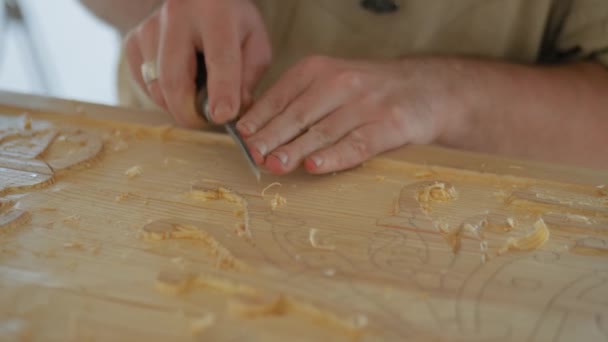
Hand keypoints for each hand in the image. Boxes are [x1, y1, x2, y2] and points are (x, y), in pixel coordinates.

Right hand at [124, 0, 270, 126]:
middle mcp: (176, 15)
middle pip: (175, 80)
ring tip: (198, 95)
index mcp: (215, 13)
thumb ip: (248, 77)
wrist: (199, 2)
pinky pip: (145, 85)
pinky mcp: (132, 41)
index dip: (221, 92)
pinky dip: (163, 95)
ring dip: (178, 105)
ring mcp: (149, 28)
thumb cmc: (232, 25)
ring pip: (157, 87)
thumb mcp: (254, 43)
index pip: (219, 58)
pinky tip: (180, 81)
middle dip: (190, 113)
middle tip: (207, 122)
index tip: (222, 117)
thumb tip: (228, 112)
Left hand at [237, 56, 462, 174]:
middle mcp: (341, 83)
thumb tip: (259, 130)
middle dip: (272, 136)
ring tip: (275, 165)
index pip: (282, 95)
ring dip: (296, 150)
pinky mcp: (388, 126)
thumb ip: (299, 101)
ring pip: (323, 131)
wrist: (425, 88)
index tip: (243, 136)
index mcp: (320, 69)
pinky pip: (356, 144)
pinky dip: (334, 156)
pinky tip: (314, 166)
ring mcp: (366, 105)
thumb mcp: (331, 82)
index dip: (260, 117)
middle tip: (253, 155)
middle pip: (298, 114)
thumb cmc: (368, 91)